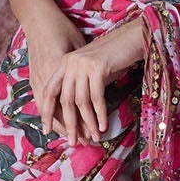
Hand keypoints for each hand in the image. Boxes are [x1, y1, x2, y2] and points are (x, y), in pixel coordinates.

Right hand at [25, 8, 88, 131]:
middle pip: (62, 110)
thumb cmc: (62, 28)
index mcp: (61, 68)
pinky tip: (56, 127)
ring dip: (61, 126)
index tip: (97, 130)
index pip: (75, 101)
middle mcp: (48, 75)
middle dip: (75, 128)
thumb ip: (86, 65)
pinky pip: (41, 102)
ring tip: (73, 139)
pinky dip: (49, 116)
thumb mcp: (78, 45)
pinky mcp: (32, 77)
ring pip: (49, 110)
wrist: (38, 18)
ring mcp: (37, 77)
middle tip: (87, 142)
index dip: (85, 118)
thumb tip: (101, 82)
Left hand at [50, 16, 145, 145]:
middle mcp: (70, 62)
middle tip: (74, 142)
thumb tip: (76, 115)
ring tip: (93, 138)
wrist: (132, 38)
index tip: (48, 130)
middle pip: (65, 100)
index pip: (50, 91)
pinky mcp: (97, 67)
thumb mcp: (91, 71)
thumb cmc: (114, 57)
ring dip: (87, 123)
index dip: (47, 112)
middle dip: (70, 124)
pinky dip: (100, 114)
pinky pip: (96, 97)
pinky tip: (103, 126)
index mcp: (65, 63)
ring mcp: (83, 64)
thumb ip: (80, 86)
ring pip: (81, 101)